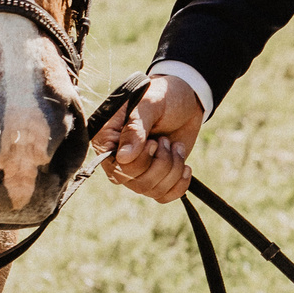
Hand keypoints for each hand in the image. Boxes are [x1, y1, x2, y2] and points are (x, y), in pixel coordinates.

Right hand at [97, 71, 205, 202]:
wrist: (186, 98)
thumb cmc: (162, 95)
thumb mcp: (149, 104)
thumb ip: (136, 128)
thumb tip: (123, 158)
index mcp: (107, 139)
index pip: (118, 168)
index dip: (142, 160)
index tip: (154, 141)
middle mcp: (117, 159)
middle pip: (136, 183)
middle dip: (161, 163)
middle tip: (166, 141)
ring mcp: (136, 170)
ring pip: (152, 190)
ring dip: (173, 169)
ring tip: (175, 146)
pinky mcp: (155, 176)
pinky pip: (163, 196)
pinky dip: (179, 185)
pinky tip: (185, 167)